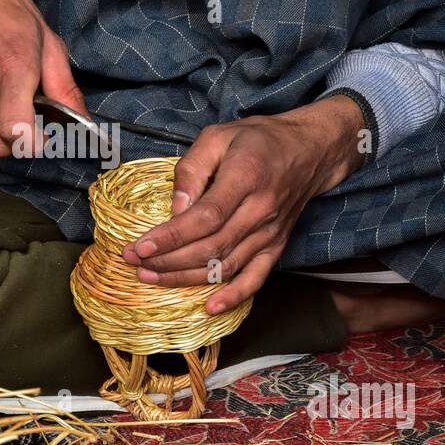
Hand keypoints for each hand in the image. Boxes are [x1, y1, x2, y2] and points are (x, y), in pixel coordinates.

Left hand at [121, 95, 366, 314]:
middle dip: (167, 261)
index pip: (204, 218)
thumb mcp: (218, 136)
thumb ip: (192, 168)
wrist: (310, 150)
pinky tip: (210, 308)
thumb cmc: (258, 139)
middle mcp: (260, 210)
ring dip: (186, 278)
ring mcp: (270, 233)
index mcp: (245, 177)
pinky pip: (256, 278)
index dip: (170, 237)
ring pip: (225, 266)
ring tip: (151, 278)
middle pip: (210, 247)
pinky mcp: (277, 246)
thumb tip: (175, 208)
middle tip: (134, 263)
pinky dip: (234, 297)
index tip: (139, 247)